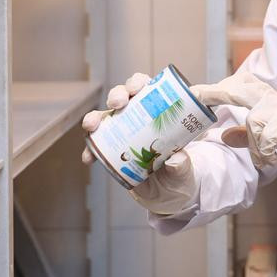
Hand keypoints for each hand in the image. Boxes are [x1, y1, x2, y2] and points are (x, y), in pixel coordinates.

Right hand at [81, 72, 199, 214]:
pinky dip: (90, 149)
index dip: (141, 83)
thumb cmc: (183, 171)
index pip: (151, 88)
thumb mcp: (188, 168)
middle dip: (118, 94)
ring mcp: (124, 132)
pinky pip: (97, 146)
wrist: (169, 194)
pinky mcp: (113, 150)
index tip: (139, 88)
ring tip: (92, 125)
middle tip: (117, 103)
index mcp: (162, 112)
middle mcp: (140, 117)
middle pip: (126, 96)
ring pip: (106, 116)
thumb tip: (175, 159)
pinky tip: (89, 157)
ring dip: (96, 117)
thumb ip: (183, 164)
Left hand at [199, 71, 276, 181]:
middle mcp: (276, 101)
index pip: (240, 85)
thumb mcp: (271, 138)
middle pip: (242, 88)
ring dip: (254, 142)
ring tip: (263, 158)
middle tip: (197, 99)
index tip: (192, 93)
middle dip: (218, 93)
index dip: (216, 88)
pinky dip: (265, 153)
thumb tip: (223, 133)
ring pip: (255, 118)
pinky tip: (271, 161)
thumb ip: (248, 135)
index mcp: (270, 101)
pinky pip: (268, 137)